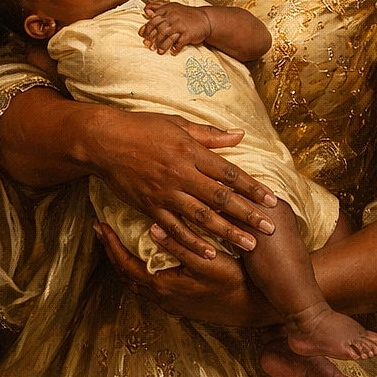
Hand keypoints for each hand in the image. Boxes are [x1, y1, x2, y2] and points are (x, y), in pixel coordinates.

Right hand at [79, 107, 276, 255]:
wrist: (104, 141)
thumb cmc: (142, 128)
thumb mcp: (177, 124)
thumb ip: (209, 134)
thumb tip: (239, 135)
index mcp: (190, 151)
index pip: (228, 172)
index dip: (252, 187)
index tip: (272, 199)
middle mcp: (181, 174)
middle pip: (220, 198)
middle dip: (248, 215)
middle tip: (270, 229)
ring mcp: (165, 193)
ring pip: (202, 217)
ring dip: (228, 232)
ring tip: (249, 245)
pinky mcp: (150, 207)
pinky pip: (175, 229)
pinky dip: (193, 242)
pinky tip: (210, 252)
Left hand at [93, 221, 274, 327]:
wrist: (252, 308)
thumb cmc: (233, 282)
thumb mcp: (208, 261)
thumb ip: (180, 245)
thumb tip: (151, 228)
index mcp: (164, 285)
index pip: (126, 264)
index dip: (111, 245)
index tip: (100, 226)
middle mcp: (162, 297)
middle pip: (125, 274)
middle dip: (111, 252)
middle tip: (101, 231)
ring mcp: (170, 302)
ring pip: (135, 282)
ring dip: (123, 261)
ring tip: (116, 242)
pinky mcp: (178, 303)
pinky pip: (147, 286)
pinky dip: (137, 270)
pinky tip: (143, 257)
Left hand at [140, 0, 210, 53]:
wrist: (205, 19)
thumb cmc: (186, 14)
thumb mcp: (172, 7)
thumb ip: (158, 7)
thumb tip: (146, 10)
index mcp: (168, 10)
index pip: (153, 20)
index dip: (147, 29)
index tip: (143, 37)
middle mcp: (173, 17)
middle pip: (159, 29)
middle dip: (152, 39)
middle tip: (148, 46)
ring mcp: (181, 25)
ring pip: (167, 37)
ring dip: (162, 46)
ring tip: (159, 52)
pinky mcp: (188, 33)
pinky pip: (180, 43)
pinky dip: (176, 48)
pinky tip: (173, 52)